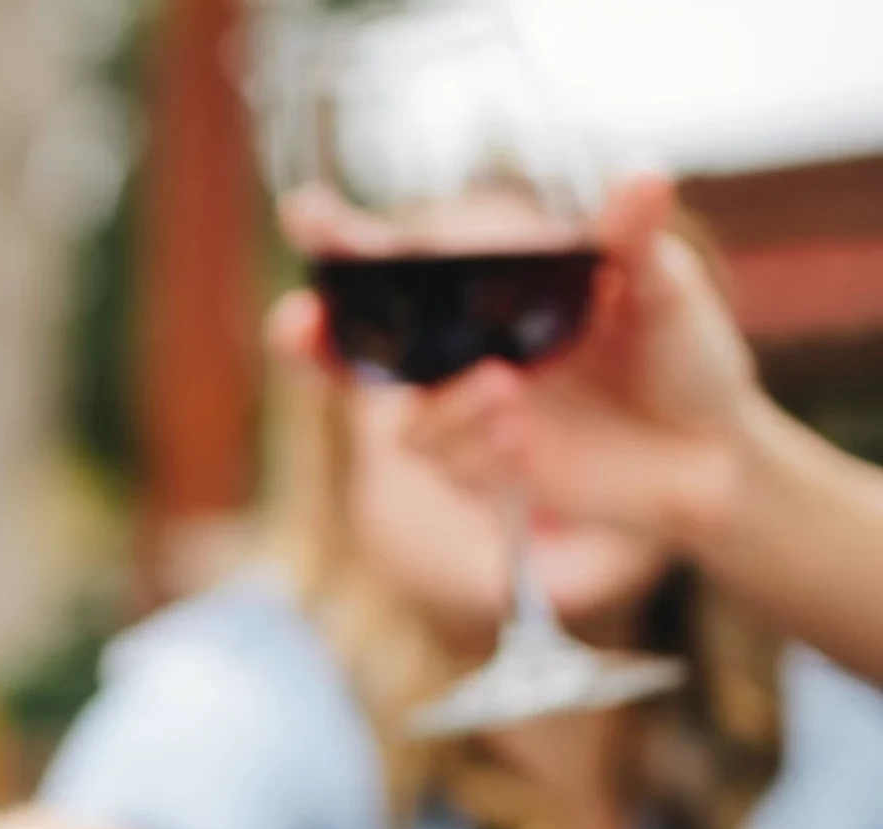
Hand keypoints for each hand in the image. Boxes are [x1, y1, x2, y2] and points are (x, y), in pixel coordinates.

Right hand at [277, 174, 770, 547]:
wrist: (714, 453)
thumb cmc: (680, 357)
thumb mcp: (663, 288)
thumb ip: (634, 239)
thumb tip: (644, 176)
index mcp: (484, 294)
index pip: (393, 264)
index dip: (339, 240)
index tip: (306, 212)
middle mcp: (459, 354)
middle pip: (352, 352)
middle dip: (308, 341)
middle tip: (297, 321)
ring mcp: (468, 415)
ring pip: (410, 420)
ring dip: (446, 404)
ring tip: (506, 390)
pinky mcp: (488, 470)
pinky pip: (455, 463)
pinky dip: (482, 446)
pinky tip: (525, 436)